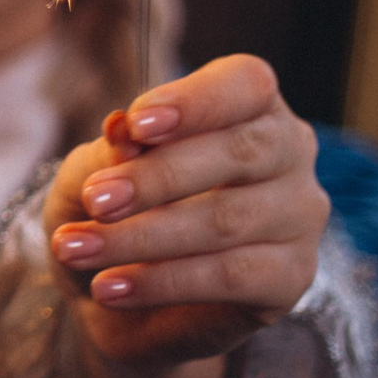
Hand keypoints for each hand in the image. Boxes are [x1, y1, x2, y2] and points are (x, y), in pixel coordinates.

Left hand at [41, 54, 325, 377]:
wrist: (120, 294)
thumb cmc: (115, 211)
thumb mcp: (91, 175)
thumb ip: (107, 152)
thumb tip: (121, 131)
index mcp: (250, 105)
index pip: (246, 83)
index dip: (195, 101)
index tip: (137, 124)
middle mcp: (289, 152)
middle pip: (239, 152)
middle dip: (157, 177)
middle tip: (94, 201)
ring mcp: (299, 216)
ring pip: (227, 220)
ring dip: (142, 237)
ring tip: (77, 250)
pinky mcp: (292, 277)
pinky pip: (230, 277)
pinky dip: (162, 281)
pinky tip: (110, 288)